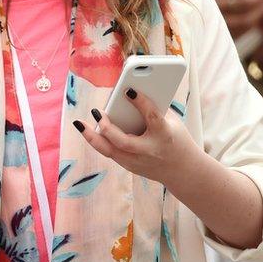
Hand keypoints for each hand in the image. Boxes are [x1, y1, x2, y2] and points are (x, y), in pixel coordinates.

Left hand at [75, 89, 200, 183]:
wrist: (184, 171)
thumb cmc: (176, 138)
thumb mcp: (172, 121)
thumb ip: (152, 106)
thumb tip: (129, 90)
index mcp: (164, 136)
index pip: (152, 118)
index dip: (141, 103)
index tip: (128, 90)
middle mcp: (149, 151)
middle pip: (124, 142)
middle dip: (108, 127)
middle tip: (96, 111)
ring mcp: (138, 162)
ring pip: (111, 151)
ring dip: (92, 137)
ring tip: (78, 123)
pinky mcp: (130, 167)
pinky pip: (110, 152)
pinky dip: (97, 140)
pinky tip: (86, 129)